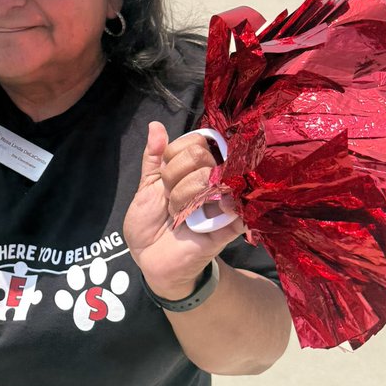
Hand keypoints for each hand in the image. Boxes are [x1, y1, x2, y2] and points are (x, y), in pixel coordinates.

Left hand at [123, 121, 242, 299]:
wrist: (150, 259)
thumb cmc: (150, 222)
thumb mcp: (147, 186)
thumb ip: (154, 157)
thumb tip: (155, 126)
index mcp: (194, 168)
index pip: (195, 143)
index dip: (174, 156)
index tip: (163, 177)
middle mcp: (212, 180)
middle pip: (202, 157)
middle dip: (175, 176)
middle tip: (169, 198)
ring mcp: (222, 201)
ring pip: (213, 178)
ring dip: (185, 196)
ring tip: (178, 213)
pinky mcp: (229, 227)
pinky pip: (239, 210)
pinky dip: (226, 205)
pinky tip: (213, 207)